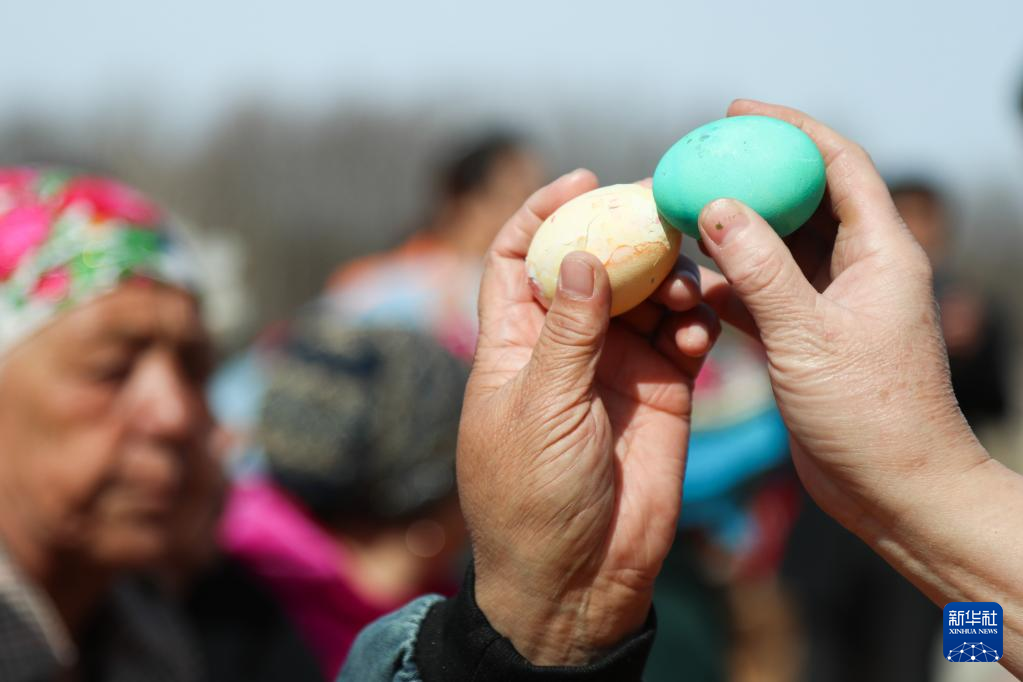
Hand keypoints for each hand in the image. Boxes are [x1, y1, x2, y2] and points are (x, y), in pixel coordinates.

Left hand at [457, 170, 718, 664]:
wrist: (580, 576)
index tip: (581, 182)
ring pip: (645, 294)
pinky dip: (696, 321)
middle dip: (623, 234)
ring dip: (668, 277)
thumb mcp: (540, 408)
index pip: (519, 258)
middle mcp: (567, 346)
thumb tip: (582, 256)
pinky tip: (700, 329)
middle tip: (663, 213)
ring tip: (685, 288)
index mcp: (516, 343)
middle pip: (594, 263)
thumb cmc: (533, 497)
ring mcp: (617, 365)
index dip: (542, 213)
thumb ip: (567, 332)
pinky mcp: (663, 390)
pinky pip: (684, 336)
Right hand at [695, 99, 988, 534]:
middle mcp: (860, 269)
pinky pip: (765, 293)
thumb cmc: (870, 414)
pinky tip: (693, 282)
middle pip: (804, 200)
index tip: (737, 114)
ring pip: (779, 248)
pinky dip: (731, 284)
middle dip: (754, 177)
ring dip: (736, 232)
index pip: (838, 165)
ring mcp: (833, 303)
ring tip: (683, 215)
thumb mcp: (808, 335)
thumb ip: (761, 270)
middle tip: (699, 161)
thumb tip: (714, 207)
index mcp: (881, 252)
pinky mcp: (810, 337)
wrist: (894, 489)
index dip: (791, 131)